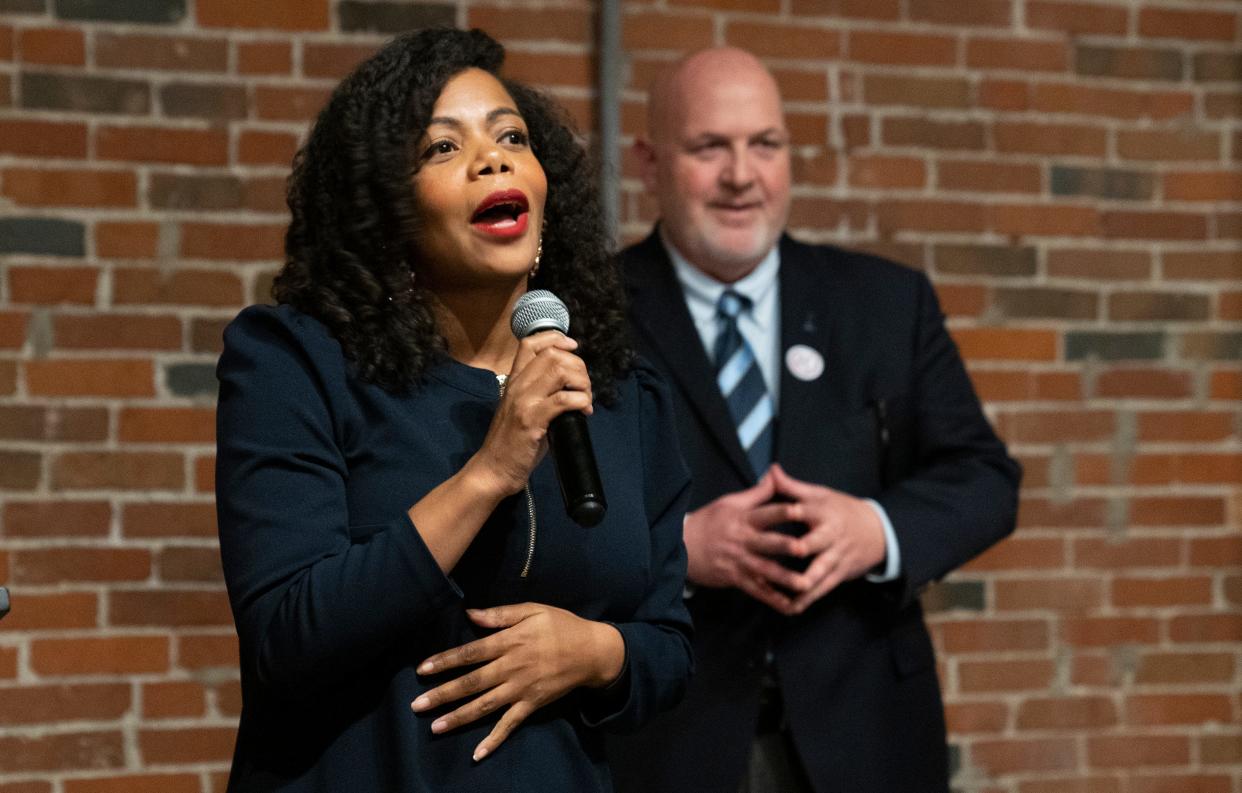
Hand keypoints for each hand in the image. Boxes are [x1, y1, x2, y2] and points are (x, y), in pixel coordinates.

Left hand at [411, 603, 623, 760]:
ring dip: (459, 718)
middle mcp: (511, 668)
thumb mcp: (533, 610)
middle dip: (442, 694)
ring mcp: (521, 689)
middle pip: (471, 683)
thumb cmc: (561, 626)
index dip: (445, 662)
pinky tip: (477, 753)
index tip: (422, 670)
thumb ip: (501, 614)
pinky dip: (494, 740)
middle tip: (416, 706)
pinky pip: (510, 725)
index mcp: (509, 642)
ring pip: (484, 705)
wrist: (592, 651)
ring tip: (435, 727)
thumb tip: (470, 614)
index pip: (470, 653)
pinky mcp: (532, 705)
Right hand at [469, 333, 592, 497]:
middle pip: (552, 354)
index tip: (573, 347)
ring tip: (585, 400)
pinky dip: (581, 401)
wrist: (493, 469)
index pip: (530, 343)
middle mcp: (517, 385)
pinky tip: (584, 412)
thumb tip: (570, 384)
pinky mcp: (532, 420)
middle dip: (578, 366)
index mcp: (514, 380)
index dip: (556, 338)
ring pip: (560, 371)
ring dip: (582, 383)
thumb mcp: (521, 409)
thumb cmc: (510, 442)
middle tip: (584, 387)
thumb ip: (539, 392)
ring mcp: (524, 402)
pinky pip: (563, 399)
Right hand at [683, 471, 809, 614]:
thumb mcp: (730, 502)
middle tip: (805, 549)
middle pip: (766, 543)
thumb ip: (757, 492)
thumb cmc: (709, 521)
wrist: (681, 546)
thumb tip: (775, 472)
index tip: (800, 509)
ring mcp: (738, 561)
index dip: (782, 512)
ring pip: (764, 571)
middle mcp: (742, 540)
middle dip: (785, 546)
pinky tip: (789, 606)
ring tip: (805, 584)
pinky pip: (756, 591)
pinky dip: (772, 599)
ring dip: (784, 579)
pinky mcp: (735, 579)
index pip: (765, 514)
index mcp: (742, 519)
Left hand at [766, 464, 886, 613]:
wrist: (877, 531)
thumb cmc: (840, 509)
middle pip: (814, 544)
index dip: (790, 513)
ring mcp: (836, 556)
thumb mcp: (819, 494)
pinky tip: (790, 608)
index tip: (772, 516)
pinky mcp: (839, 574)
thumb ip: (791, 486)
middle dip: (800, 551)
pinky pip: (823, 589)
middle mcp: (830, 535)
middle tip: (780, 557)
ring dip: (802, 586)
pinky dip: (808, 599)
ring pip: (819, 573)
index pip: (805, 511)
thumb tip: (771, 469)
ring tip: (782, 598)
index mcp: (823, 512)